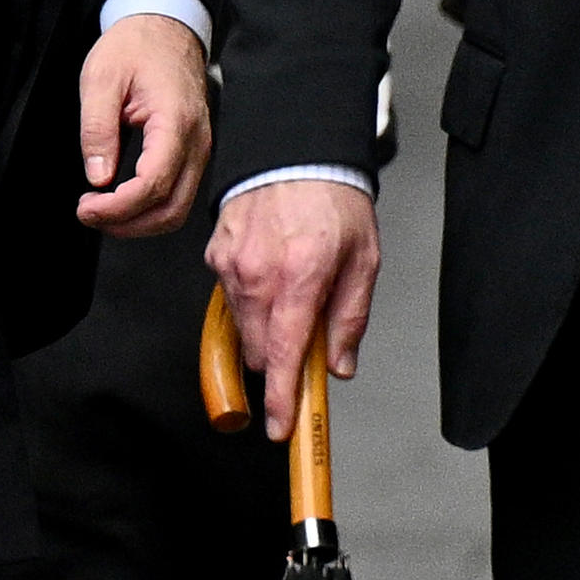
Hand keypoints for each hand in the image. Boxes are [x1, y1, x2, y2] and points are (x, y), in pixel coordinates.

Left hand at [76, 13, 211, 236]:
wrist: (164, 28)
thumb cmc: (135, 47)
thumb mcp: (101, 79)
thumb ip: (97, 129)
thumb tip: (97, 176)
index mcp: (175, 121)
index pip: (153, 184)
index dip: (118, 207)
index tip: (86, 207)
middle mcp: (196, 141)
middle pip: (172, 209)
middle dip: (128, 223)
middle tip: (88, 214)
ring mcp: (199, 149)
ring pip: (178, 208)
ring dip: (139, 221)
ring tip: (100, 212)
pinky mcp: (193, 152)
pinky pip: (178, 193)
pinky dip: (149, 207)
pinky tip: (120, 201)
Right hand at [205, 176, 377, 440]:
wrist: (295, 153)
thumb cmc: (332, 202)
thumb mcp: (364, 261)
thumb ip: (350, 317)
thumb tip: (338, 363)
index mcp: (298, 279)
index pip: (282, 355)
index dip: (280, 398)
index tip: (280, 426)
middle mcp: (257, 276)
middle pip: (258, 349)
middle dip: (279, 355)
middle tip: (307, 335)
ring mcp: (230, 266)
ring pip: (243, 326)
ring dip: (266, 326)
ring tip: (293, 292)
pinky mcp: (216, 257)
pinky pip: (232, 296)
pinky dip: (252, 298)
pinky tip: (272, 272)